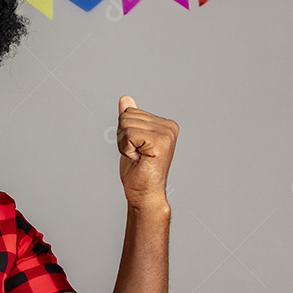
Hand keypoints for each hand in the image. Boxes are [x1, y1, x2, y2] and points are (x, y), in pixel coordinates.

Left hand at [116, 95, 178, 209]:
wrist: (144, 194)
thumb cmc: (138, 171)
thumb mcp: (129, 140)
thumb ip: (129, 119)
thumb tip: (125, 99)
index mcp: (164, 124)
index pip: (129, 112)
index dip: (124, 132)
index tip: (136, 149)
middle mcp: (169, 126)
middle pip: (126, 116)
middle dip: (123, 137)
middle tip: (136, 154)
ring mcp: (166, 134)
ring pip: (125, 124)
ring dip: (124, 144)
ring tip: (137, 157)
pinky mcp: (160, 142)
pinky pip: (129, 134)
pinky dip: (126, 149)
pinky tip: (137, 159)